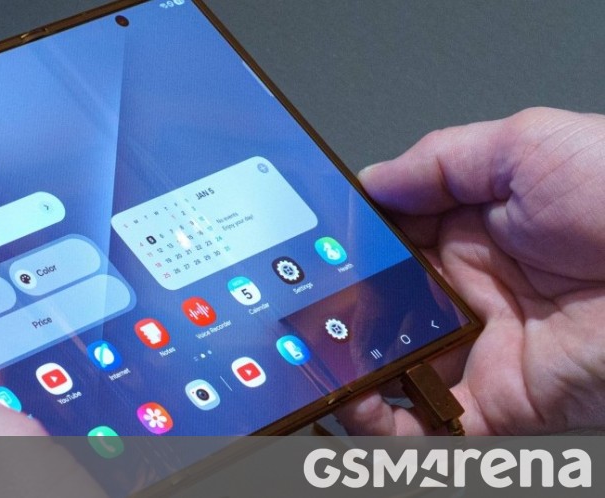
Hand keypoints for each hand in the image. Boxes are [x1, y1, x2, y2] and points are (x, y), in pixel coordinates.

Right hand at [336, 107, 604, 434]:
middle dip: (335, 313)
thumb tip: (373, 179)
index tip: (305, 253)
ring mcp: (478, 355)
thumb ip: (440, 160)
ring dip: (344, 370)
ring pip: (390, 372)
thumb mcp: (526, 147)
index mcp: (475, 235)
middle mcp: (470, 297)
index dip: (345, 251)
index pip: (388, 246)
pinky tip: (351, 399)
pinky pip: (421, 429)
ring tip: (308, 360)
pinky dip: (377, 425)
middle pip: (380, 312)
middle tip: (296, 311)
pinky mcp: (494, 408)